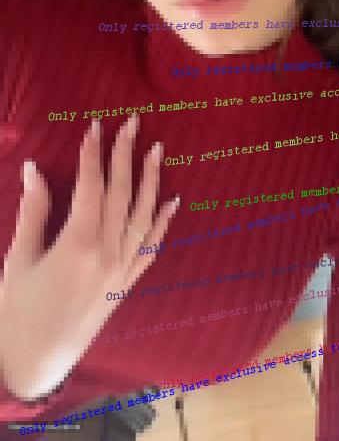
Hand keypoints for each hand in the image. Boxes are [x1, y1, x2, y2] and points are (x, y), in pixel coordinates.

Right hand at [0, 115, 178, 400]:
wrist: (32, 365)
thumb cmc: (17, 312)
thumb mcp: (19, 258)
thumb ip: (33, 212)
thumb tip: (35, 169)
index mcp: (78, 244)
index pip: (91, 186)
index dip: (93, 153)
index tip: (95, 125)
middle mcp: (107, 254)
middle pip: (121, 193)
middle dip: (126, 154)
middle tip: (132, 121)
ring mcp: (121, 271)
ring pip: (142, 215)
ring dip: (151, 180)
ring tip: (157, 149)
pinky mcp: (125, 286)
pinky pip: (150, 248)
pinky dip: (162, 223)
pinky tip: (173, 202)